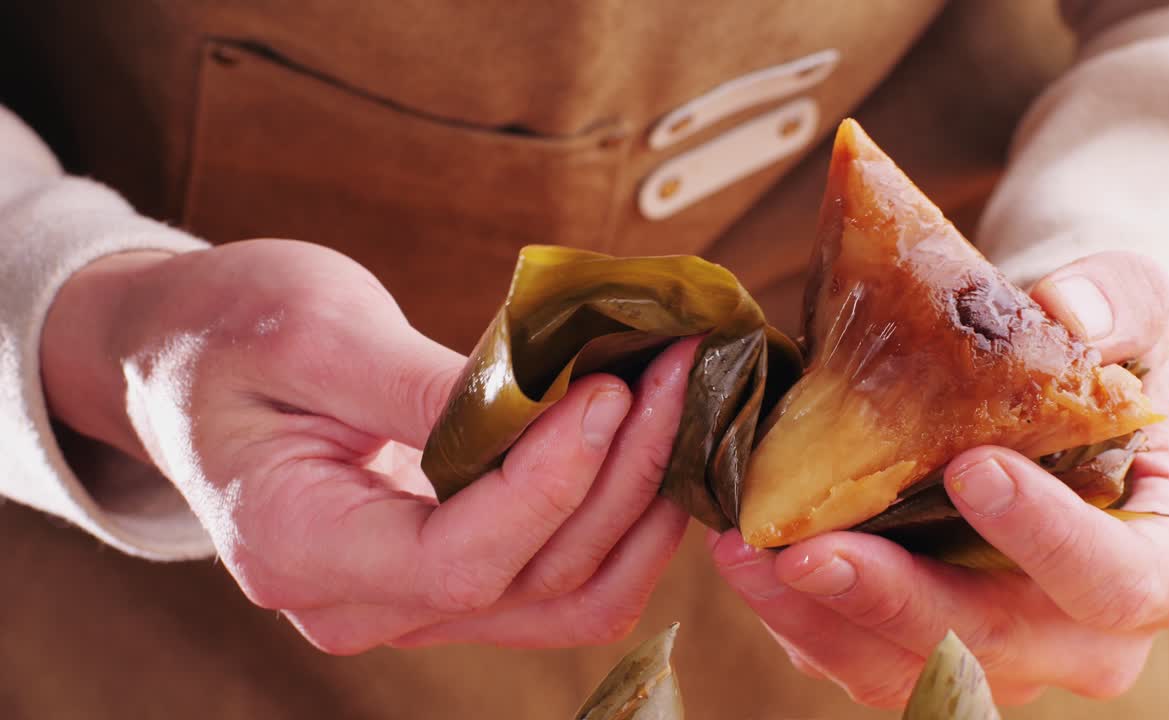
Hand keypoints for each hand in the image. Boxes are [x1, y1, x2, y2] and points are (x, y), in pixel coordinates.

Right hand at [41, 239, 690, 653]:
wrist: (185, 362)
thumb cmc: (224, 333)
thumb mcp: (312, 334)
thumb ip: (422, 389)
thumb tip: (547, 405)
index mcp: (296, 548)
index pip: (458, 560)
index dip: (550, 483)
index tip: (610, 390)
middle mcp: (354, 604)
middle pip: (530, 582)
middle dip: (621, 476)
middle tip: (676, 371)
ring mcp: (405, 601)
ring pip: (561, 596)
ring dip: (636, 505)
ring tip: (680, 404)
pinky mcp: (446, 575)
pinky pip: (553, 578)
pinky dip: (614, 520)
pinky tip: (648, 446)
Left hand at [710, 252, 1168, 706]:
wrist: (1035, 418)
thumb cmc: (1089, 377)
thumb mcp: (1127, 321)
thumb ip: (1116, 303)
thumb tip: (1065, 307)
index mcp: (1152, 568)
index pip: (1114, 580)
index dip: (1049, 538)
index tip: (970, 470)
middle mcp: (1073, 639)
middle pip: (988, 642)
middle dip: (893, 597)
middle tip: (812, 548)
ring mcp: (988, 657)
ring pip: (902, 667)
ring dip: (817, 614)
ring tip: (745, 550)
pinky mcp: (910, 653)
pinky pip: (848, 658)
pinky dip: (790, 616)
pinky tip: (741, 557)